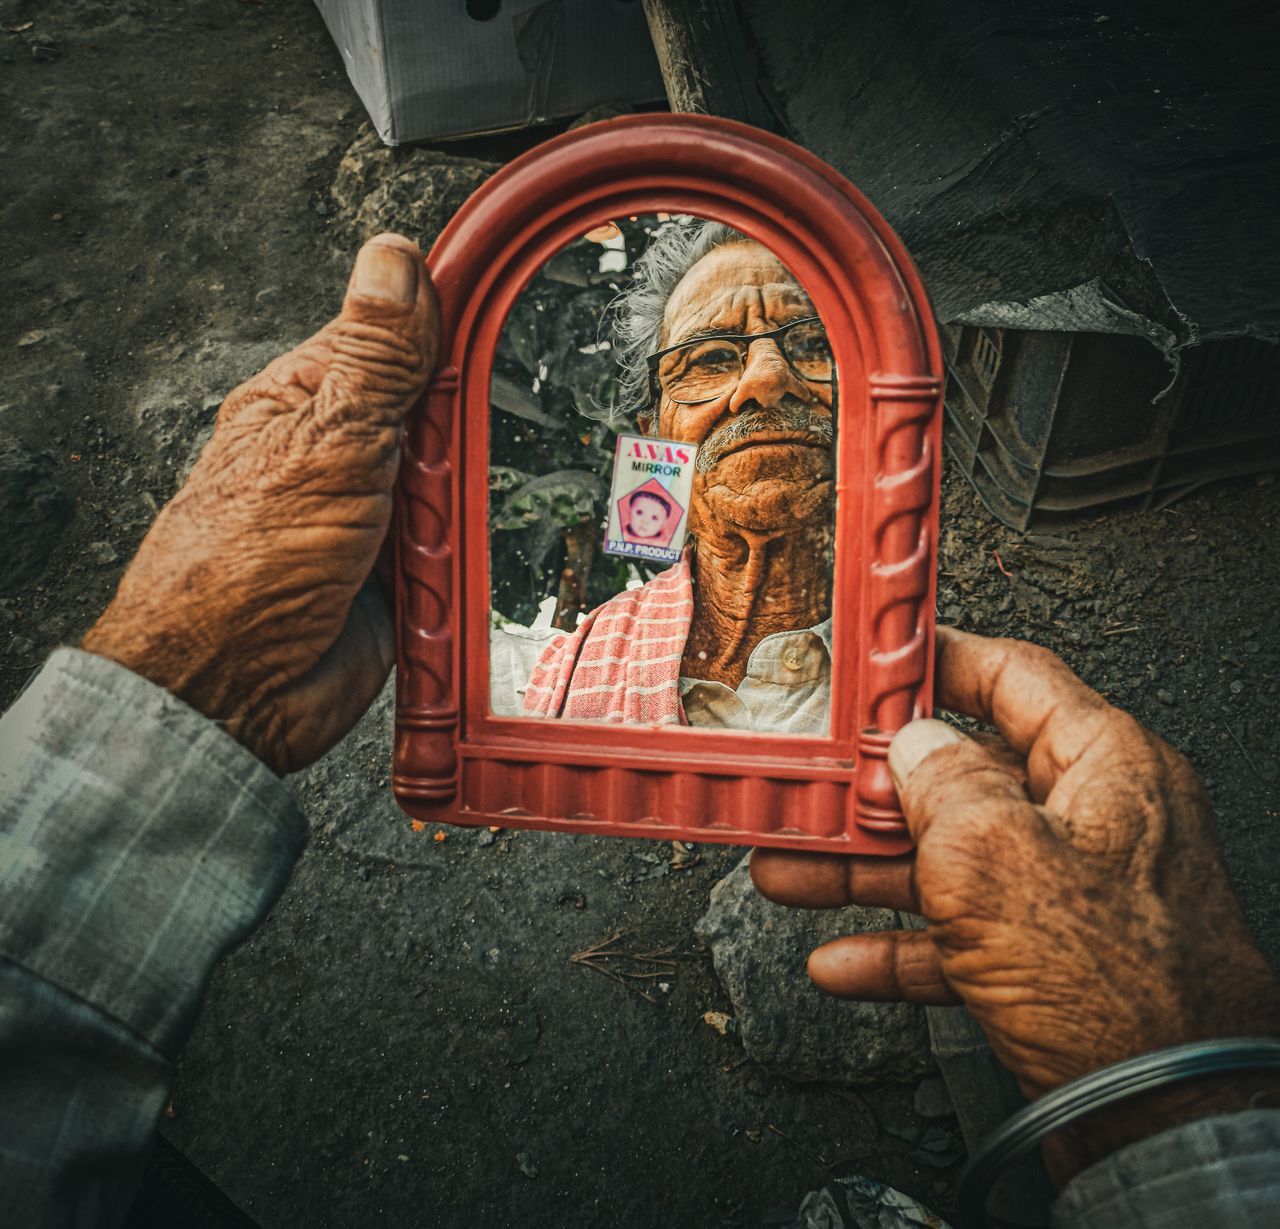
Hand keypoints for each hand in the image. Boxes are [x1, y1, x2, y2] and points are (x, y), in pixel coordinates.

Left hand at [83, 233, 437, 774]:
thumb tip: (395, 256)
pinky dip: (467, 558)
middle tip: (440, 465)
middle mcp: (345, 453)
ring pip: (461, 483)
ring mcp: (377, 515)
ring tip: (434, 530)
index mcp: (308, 401)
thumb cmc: (243, 572)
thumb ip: (374, 357)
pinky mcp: (405, 573)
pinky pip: (461, 549)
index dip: (449, 323)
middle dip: (461, 438)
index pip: (397, 334)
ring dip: (462, 506)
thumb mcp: (323, 441)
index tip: (501, 308)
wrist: (238, 696)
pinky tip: (453, 564)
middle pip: (443, 413)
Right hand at [752, 627, 1279, 1178]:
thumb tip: (915, 748)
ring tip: (792, 870)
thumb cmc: (1120, 986)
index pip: (1012, 678)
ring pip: (945, 861)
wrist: (1165, 1119)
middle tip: (811, 785)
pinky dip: (897, 946)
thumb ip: (943, 783)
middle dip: (871, 791)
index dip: (936, 663)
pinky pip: (956, 936)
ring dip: (862, 871)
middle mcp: (1087, 822)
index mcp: (1102, 767)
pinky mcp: (1049, 961)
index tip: (876, 666)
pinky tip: (841, 960)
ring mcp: (1068, 894)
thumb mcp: (997, 854)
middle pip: (959, 778)